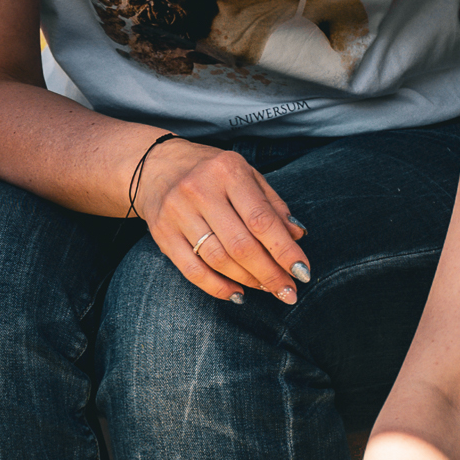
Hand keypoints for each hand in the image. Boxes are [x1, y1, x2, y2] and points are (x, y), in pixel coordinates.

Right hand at [133, 140, 308, 303]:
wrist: (156, 166)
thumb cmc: (212, 172)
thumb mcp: (246, 174)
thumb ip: (272, 204)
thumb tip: (297, 236)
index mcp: (228, 171)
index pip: (262, 220)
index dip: (285, 250)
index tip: (303, 272)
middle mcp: (200, 190)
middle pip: (241, 245)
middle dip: (270, 273)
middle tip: (289, 291)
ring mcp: (177, 212)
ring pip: (218, 260)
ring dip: (248, 280)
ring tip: (268, 288)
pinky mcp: (162, 233)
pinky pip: (192, 270)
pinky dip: (217, 287)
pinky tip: (237, 293)